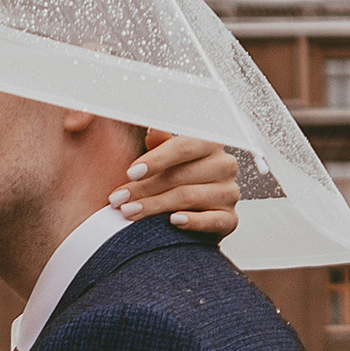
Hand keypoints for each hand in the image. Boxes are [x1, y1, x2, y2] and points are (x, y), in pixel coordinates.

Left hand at [113, 128, 238, 233]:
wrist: (190, 213)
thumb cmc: (173, 180)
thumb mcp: (164, 158)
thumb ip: (159, 144)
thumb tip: (152, 129)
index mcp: (209, 143)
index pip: (183, 147)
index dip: (155, 160)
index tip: (130, 173)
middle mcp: (224, 165)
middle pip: (181, 176)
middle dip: (144, 189)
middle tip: (119, 199)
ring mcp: (229, 192)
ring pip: (190, 197)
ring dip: (156, 206)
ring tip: (130, 212)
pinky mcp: (230, 218)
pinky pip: (213, 220)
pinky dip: (192, 221)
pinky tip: (173, 221)